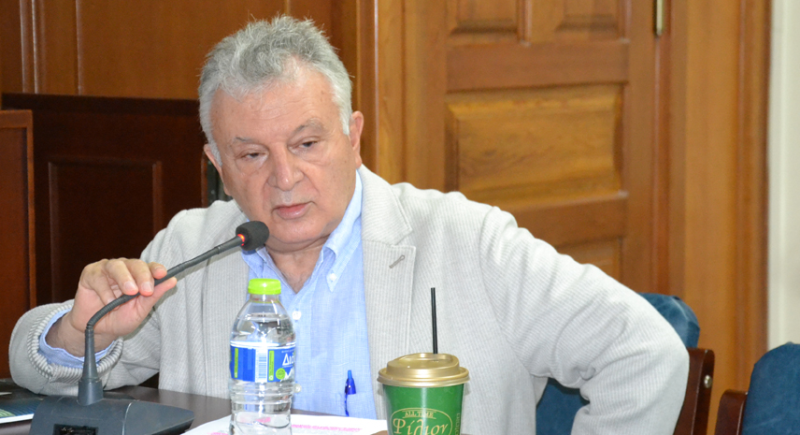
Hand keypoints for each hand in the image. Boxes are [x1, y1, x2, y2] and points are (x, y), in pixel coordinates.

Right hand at [45, 258, 176, 356]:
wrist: (96, 329)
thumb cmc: (120, 317)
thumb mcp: (140, 310)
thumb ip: (154, 295)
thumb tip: (172, 281)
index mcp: (139, 275)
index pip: (150, 267)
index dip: (156, 269)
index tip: (162, 274)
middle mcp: (124, 268)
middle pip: (135, 264)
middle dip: (142, 276)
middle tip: (146, 291)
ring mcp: (106, 269)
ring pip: (116, 266)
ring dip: (125, 279)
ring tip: (129, 293)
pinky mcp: (90, 274)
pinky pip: (98, 277)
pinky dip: (104, 290)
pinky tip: (108, 302)